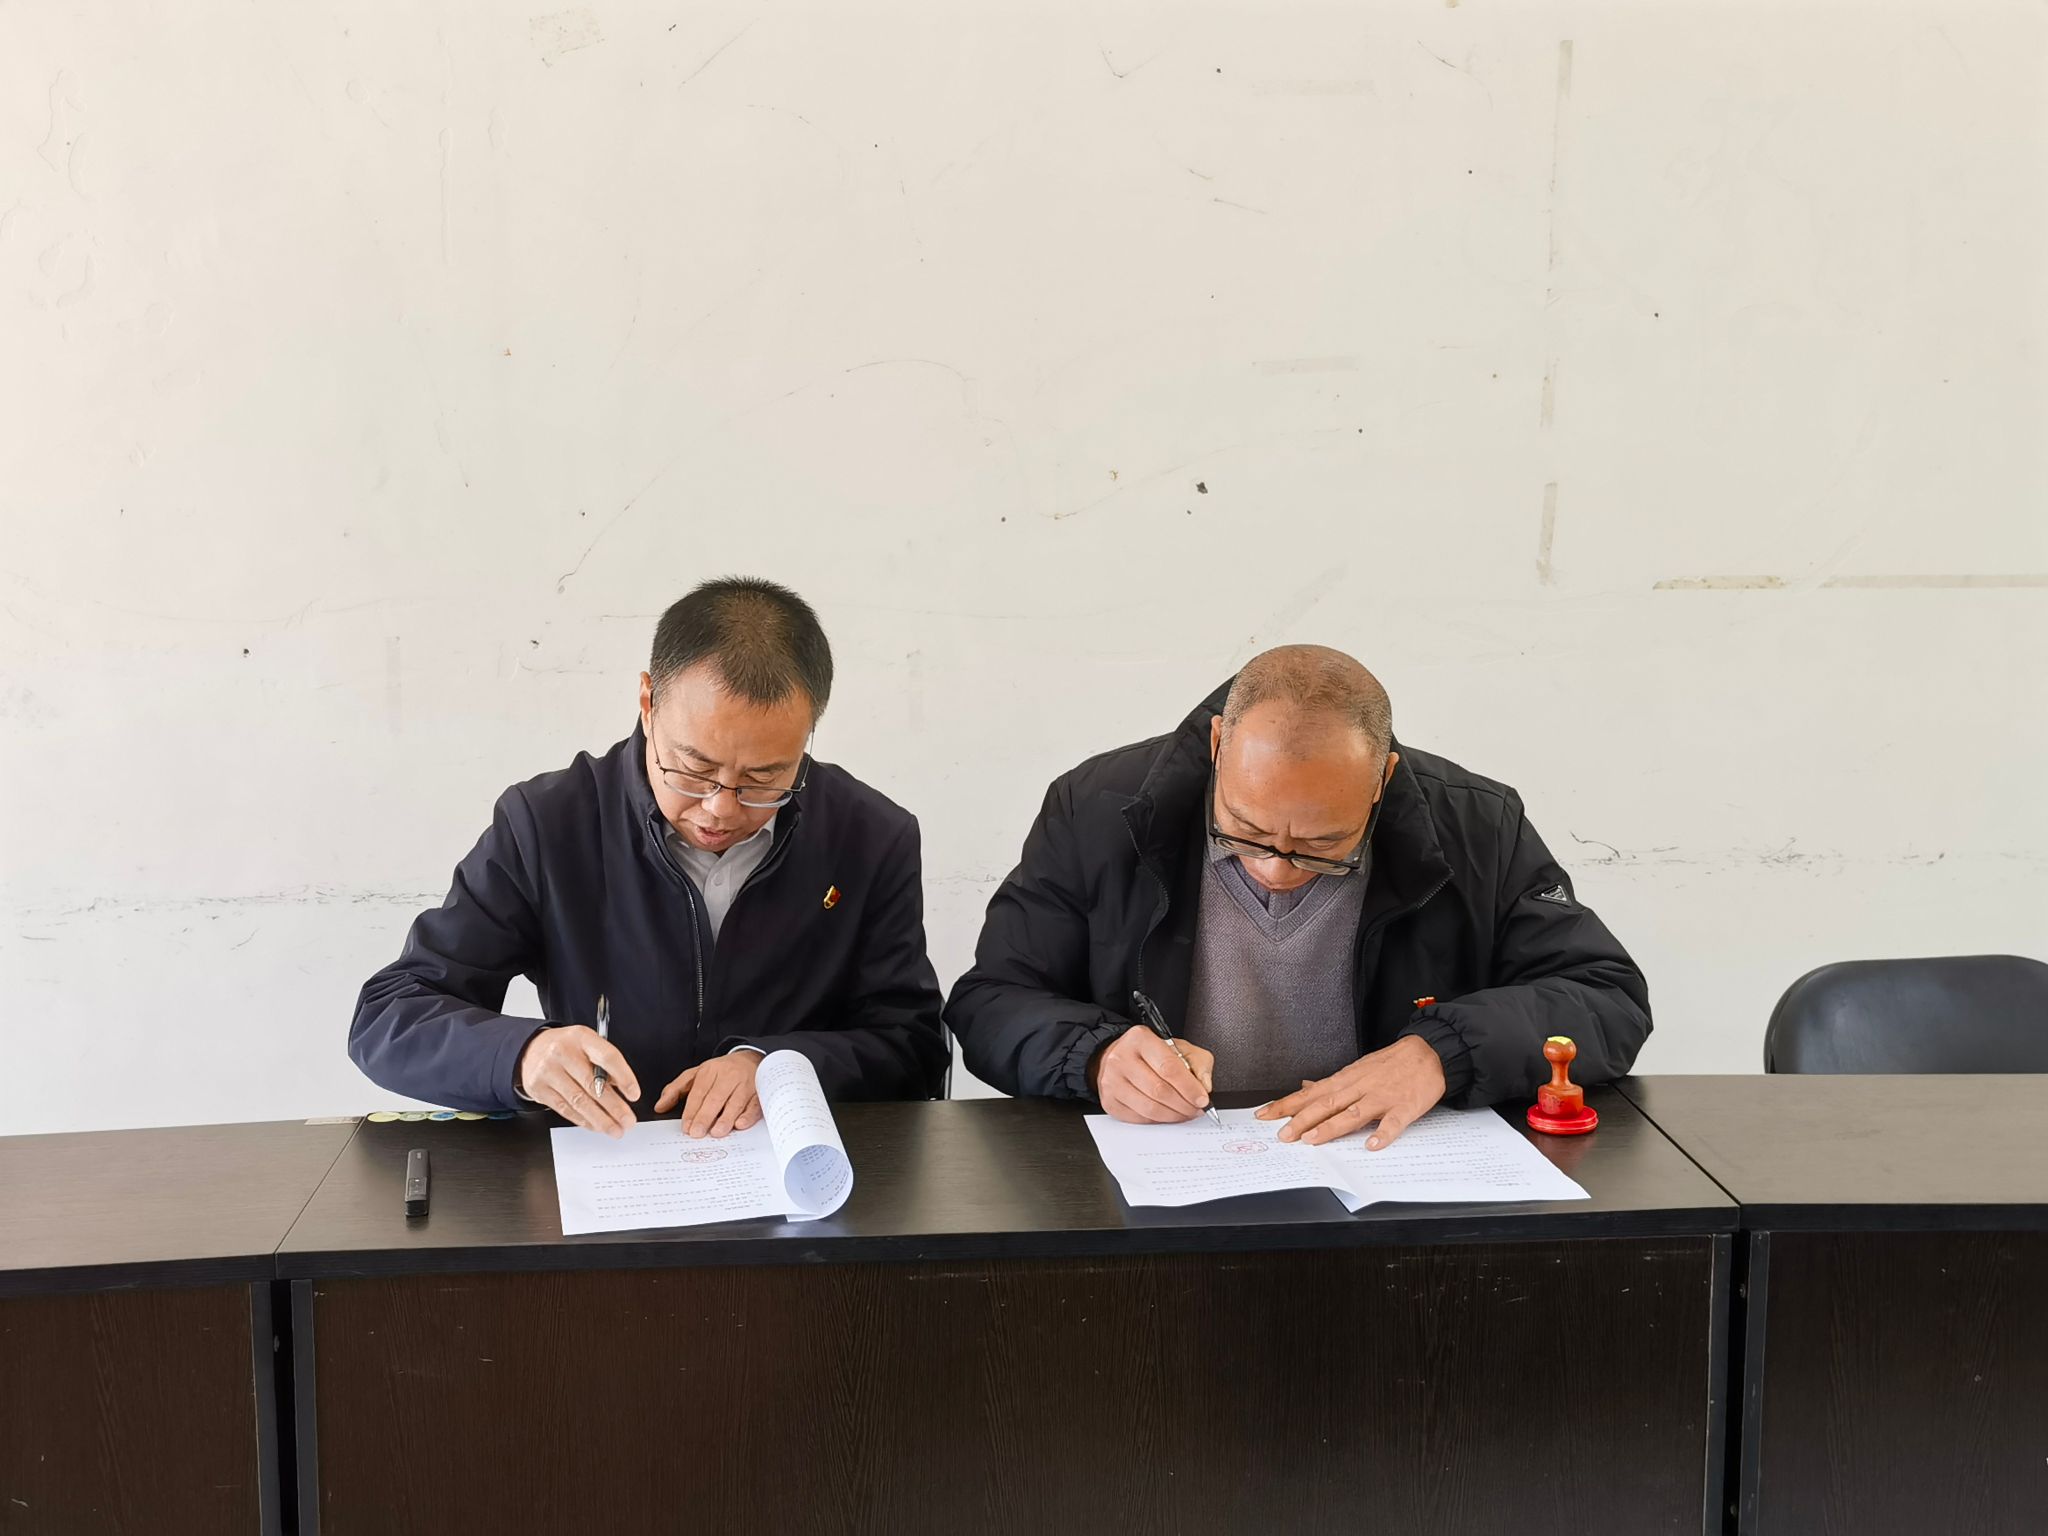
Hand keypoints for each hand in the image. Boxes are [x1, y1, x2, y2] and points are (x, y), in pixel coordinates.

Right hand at [517, 1025, 640, 1138]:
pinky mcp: (539, 1089)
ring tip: (615, 1129)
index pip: (607, 1057)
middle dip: (614, 1107)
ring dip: (600, 1120)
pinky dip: (583, 1120)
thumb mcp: (588, 1044)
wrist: (532, 1049)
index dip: (624, 1077)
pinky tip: (596, 1126)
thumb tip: (623, 1091)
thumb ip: (605, 1064)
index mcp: (582, 1037)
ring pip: (579, 1101)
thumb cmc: (568, 1048)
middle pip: (593, 1084)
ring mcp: (548, 1071)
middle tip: (628, 1121)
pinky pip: (565, 1109)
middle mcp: (563, 1053)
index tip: (634, 1095)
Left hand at [655, 1050, 762, 1137]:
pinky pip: (755, 1104)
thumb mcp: (696, 1075)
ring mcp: (746, 1083)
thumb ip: (676, 1090)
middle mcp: (728, 1076)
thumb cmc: (721, 1072)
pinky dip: (748, 1115)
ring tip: (716, 1132)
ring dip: (726, 1118)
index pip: (699, 1092)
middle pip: (716, 1097)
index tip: (686, 1127)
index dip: (692, 1110)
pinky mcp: (760, 1092)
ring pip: (735, 1102)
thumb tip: (659, 1107)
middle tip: (697, 1133)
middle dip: (706, 1116)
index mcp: (710, 1071)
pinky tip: (740, 1124)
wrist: (751, 1059)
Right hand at [1090, 1028, 1214, 1123]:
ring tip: (1185, 1113)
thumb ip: (1198, 1063)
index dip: (1189, 1087)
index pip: (1168, 1067)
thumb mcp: (1179, 1047)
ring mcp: (1111, 1081)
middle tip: (1196, 1109)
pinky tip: (1167, 1114)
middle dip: (1184, 1105)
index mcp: (1140, 1039)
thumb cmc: (1150, 1054)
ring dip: (1173, 1116)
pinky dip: (1158, 1120)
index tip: (1202, 1099)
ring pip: (1149, 1108)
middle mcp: (1121, 1058)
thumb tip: (1204, 1086)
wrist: (1119, 1057)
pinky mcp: (1109, 1101)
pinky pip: (1139, 1118)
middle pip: (1159, 1090)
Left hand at [1259, 1035, 1445, 1147]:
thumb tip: (1304, 1086)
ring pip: (1353, 1112)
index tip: (1264, 1114)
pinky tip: (1372, 1144)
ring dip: (1332, 1126)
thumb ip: (1331, 1083)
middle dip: (1301, 1120)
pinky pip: (1393, 1122)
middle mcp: (1360, 1087)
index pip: (1310, 1093)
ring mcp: (1382, 1097)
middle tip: (1283, 1135)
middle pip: (1326, 1104)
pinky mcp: (1404, 1106)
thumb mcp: (1357, 1069)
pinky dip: (1383, 1133)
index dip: (1286, 1104)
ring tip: (1313, 1140)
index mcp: (1347, 1079)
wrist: (1429, 1052)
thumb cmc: (1392, 1063)